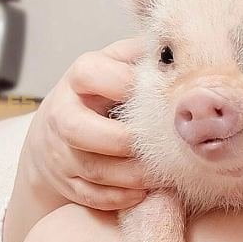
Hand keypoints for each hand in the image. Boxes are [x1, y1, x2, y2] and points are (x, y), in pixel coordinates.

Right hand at [15, 39, 147, 210]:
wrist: (59, 133)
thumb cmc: (103, 93)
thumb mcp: (116, 64)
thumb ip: (141, 55)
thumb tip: (183, 45)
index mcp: (78, 78)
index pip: (90, 74)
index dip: (124, 84)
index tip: (158, 95)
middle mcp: (62, 114)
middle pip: (79, 129)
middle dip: (123, 141)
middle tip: (162, 146)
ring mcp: (60, 151)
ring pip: (90, 168)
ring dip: (131, 175)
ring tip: (163, 175)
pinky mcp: (66, 181)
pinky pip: (90, 196)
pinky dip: (120, 197)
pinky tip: (144, 192)